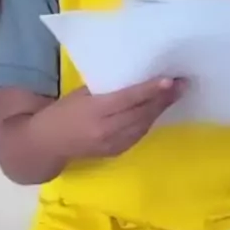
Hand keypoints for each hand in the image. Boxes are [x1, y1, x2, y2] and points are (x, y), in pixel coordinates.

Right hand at [38, 77, 183, 159]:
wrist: (46, 144)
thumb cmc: (62, 111)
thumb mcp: (81, 94)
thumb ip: (106, 89)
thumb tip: (136, 77)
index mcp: (94, 110)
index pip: (128, 99)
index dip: (150, 90)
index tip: (170, 80)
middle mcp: (106, 129)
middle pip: (141, 113)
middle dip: (164, 99)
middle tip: (183, 83)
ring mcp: (112, 144)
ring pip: (144, 125)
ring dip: (161, 109)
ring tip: (177, 93)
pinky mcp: (116, 152)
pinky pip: (138, 134)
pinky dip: (150, 120)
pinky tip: (159, 109)